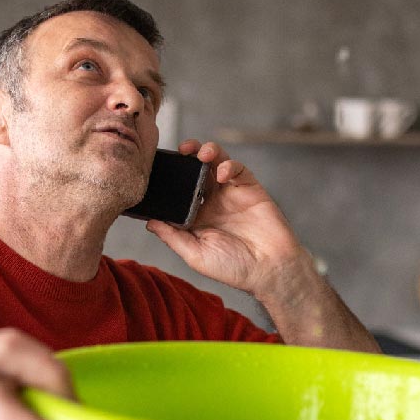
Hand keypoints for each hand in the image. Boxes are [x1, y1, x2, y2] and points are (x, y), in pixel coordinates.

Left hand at [146, 140, 312, 299]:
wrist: (270, 269)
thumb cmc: (234, 268)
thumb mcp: (195, 255)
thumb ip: (172, 237)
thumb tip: (149, 222)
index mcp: (197, 216)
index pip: (179, 190)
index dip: (170, 177)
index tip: (158, 168)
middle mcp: (212, 202)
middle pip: (196, 170)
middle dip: (188, 155)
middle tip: (181, 149)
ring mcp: (231, 193)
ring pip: (216, 162)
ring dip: (208, 152)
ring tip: (202, 153)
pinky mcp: (250, 188)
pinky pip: (238, 169)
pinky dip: (229, 166)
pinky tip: (222, 174)